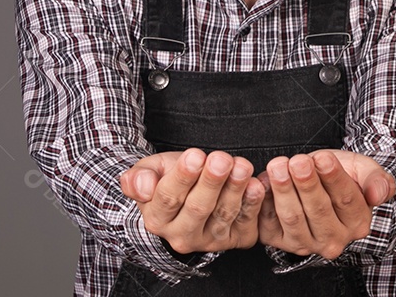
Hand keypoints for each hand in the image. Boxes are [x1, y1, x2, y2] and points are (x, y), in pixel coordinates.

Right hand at [120, 148, 264, 253]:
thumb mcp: (149, 171)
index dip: (182, 177)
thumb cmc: (170, 177)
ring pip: (224, 215)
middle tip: (221, 159)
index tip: (195, 155)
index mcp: (157, 219)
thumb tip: (144, 187)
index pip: (168, 199)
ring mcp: (210, 241)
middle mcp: (181, 236)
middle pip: (197, 209)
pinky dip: (253, 204)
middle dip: (211, 182)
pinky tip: (257, 184)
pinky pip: (247, 222)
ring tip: (241, 166)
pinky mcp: (236, 239)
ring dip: (235, 189)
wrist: (191, 194)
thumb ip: (138, 177)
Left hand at [257, 149, 395, 258]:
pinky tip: (263, 181)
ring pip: (293, 218)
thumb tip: (380, 195)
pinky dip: (264, 202)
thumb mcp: (365, 170)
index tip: (322, 158)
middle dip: (306, 183)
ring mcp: (305, 244)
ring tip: (279, 166)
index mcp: (358, 223)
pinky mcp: (279, 241)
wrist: (322, 184)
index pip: (346, 200)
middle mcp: (333, 241)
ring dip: (283, 190)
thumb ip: (377, 180)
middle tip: (297, 161)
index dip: (333, 178)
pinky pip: (268, 223)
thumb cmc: (344, 175)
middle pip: (319, 211)